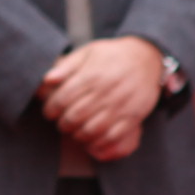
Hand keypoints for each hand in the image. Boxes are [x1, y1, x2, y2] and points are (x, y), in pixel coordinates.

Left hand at [39, 37, 164, 163]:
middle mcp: (106, 91)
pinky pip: (112, 136)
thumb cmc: (113, 55)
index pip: (63, 98)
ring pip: (92, 129)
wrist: (147, 58)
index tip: (49, 112)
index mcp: (92, 75)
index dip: (51, 109)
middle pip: (75, 116)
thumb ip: (66, 66)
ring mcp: (121, 105)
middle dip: (63, 124)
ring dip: (78, 135)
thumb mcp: (88, 52)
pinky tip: (92, 138)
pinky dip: (98, 142)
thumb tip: (46, 80)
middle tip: (61, 123)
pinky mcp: (133, 117)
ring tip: (75, 131)